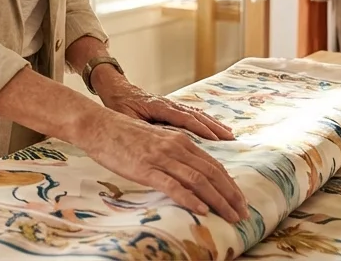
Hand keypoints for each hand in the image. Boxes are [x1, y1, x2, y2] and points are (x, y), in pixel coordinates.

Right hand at [68, 107, 248, 223]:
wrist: (97, 125)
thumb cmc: (122, 134)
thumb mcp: (155, 140)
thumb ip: (173, 154)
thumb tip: (188, 174)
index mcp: (179, 140)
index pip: (213, 164)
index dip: (230, 184)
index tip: (240, 200)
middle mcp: (175, 147)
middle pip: (212, 173)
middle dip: (231, 195)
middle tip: (243, 213)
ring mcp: (161, 158)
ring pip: (198, 180)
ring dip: (218, 200)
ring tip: (230, 216)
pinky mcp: (145, 168)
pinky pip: (173, 185)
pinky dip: (189, 198)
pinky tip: (200, 209)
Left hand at [93, 70, 235, 141]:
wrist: (115, 88)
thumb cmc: (118, 104)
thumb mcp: (125, 116)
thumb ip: (139, 127)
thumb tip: (153, 139)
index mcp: (158, 106)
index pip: (183, 118)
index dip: (200, 129)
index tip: (215, 139)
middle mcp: (169, 104)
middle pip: (196, 115)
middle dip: (214, 127)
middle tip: (231, 139)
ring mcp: (172, 104)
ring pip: (197, 114)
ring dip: (214, 124)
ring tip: (230, 135)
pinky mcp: (172, 108)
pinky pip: (193, 114)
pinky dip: (207, 121)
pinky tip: (216, 129)